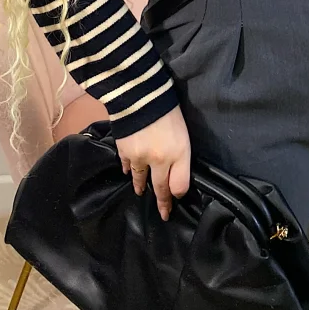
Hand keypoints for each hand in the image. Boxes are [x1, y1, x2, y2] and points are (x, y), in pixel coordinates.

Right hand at [116, 105, 189, 220]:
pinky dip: (128, 169)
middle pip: (160, 187)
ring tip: (140, 192)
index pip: (178, 185)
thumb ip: (181, 158)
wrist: (142, 95)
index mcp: (179, 154)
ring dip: (141, 186)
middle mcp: (159, 161)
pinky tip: (128, 172)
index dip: (176, 196)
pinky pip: (126, 165)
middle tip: (162, 214)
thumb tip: (175, 180)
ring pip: (140, 178)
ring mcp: (139, 157)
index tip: (174, 203)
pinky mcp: (124, 150)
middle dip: (161, 202)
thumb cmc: (169, 111)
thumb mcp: (184, 135)